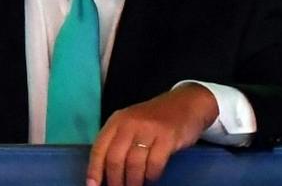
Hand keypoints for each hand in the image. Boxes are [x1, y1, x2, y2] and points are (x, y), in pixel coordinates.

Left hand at [86, 83, 218, 185]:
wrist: (187, 103)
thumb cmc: (156, 118)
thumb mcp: (132, 123)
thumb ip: (118, 141)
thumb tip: (104, 173)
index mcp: (117, 120)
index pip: (99, 148)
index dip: (94, 170)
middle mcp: (130, 123)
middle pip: (115, 159)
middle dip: (115, 181)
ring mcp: (149, 129)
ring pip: (134, 164)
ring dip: (134, 182)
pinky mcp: (167, 137)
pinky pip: (154, 164)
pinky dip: (152, 175)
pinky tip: (152, 177)